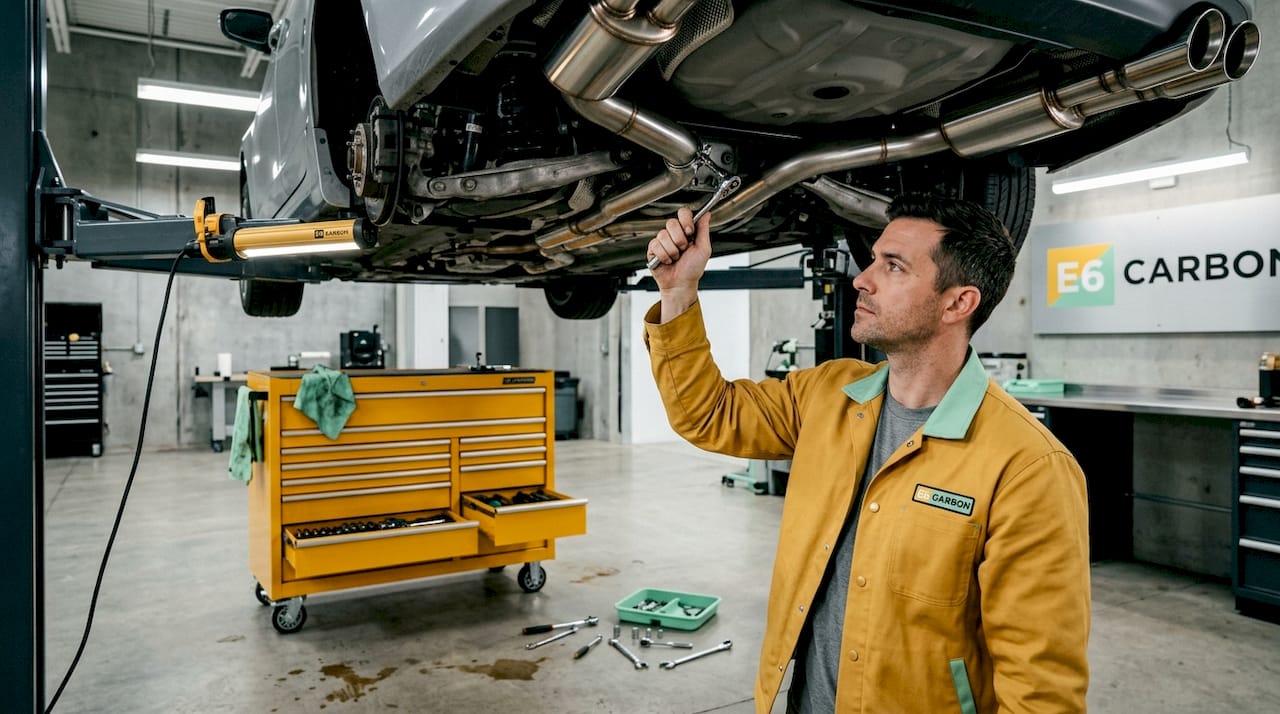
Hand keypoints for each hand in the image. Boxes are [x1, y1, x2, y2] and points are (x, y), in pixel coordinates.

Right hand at [647, 207, 711, 322]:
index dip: (685, 220)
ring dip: (672, 250)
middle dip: (680, 239)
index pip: (683, 213)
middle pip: (671, 222)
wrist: (681, 284)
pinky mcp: (653, 249)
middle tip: (683, 249)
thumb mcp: (703, 248)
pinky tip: (667, 261)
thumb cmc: (693, 269)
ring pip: (663, 235)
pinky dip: (664, 256)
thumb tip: (706, 213)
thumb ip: (704, 229)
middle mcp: (674, 234)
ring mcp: (662, 241)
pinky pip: (655, 245)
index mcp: (686, 231)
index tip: (690, 232)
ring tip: (676, 258)